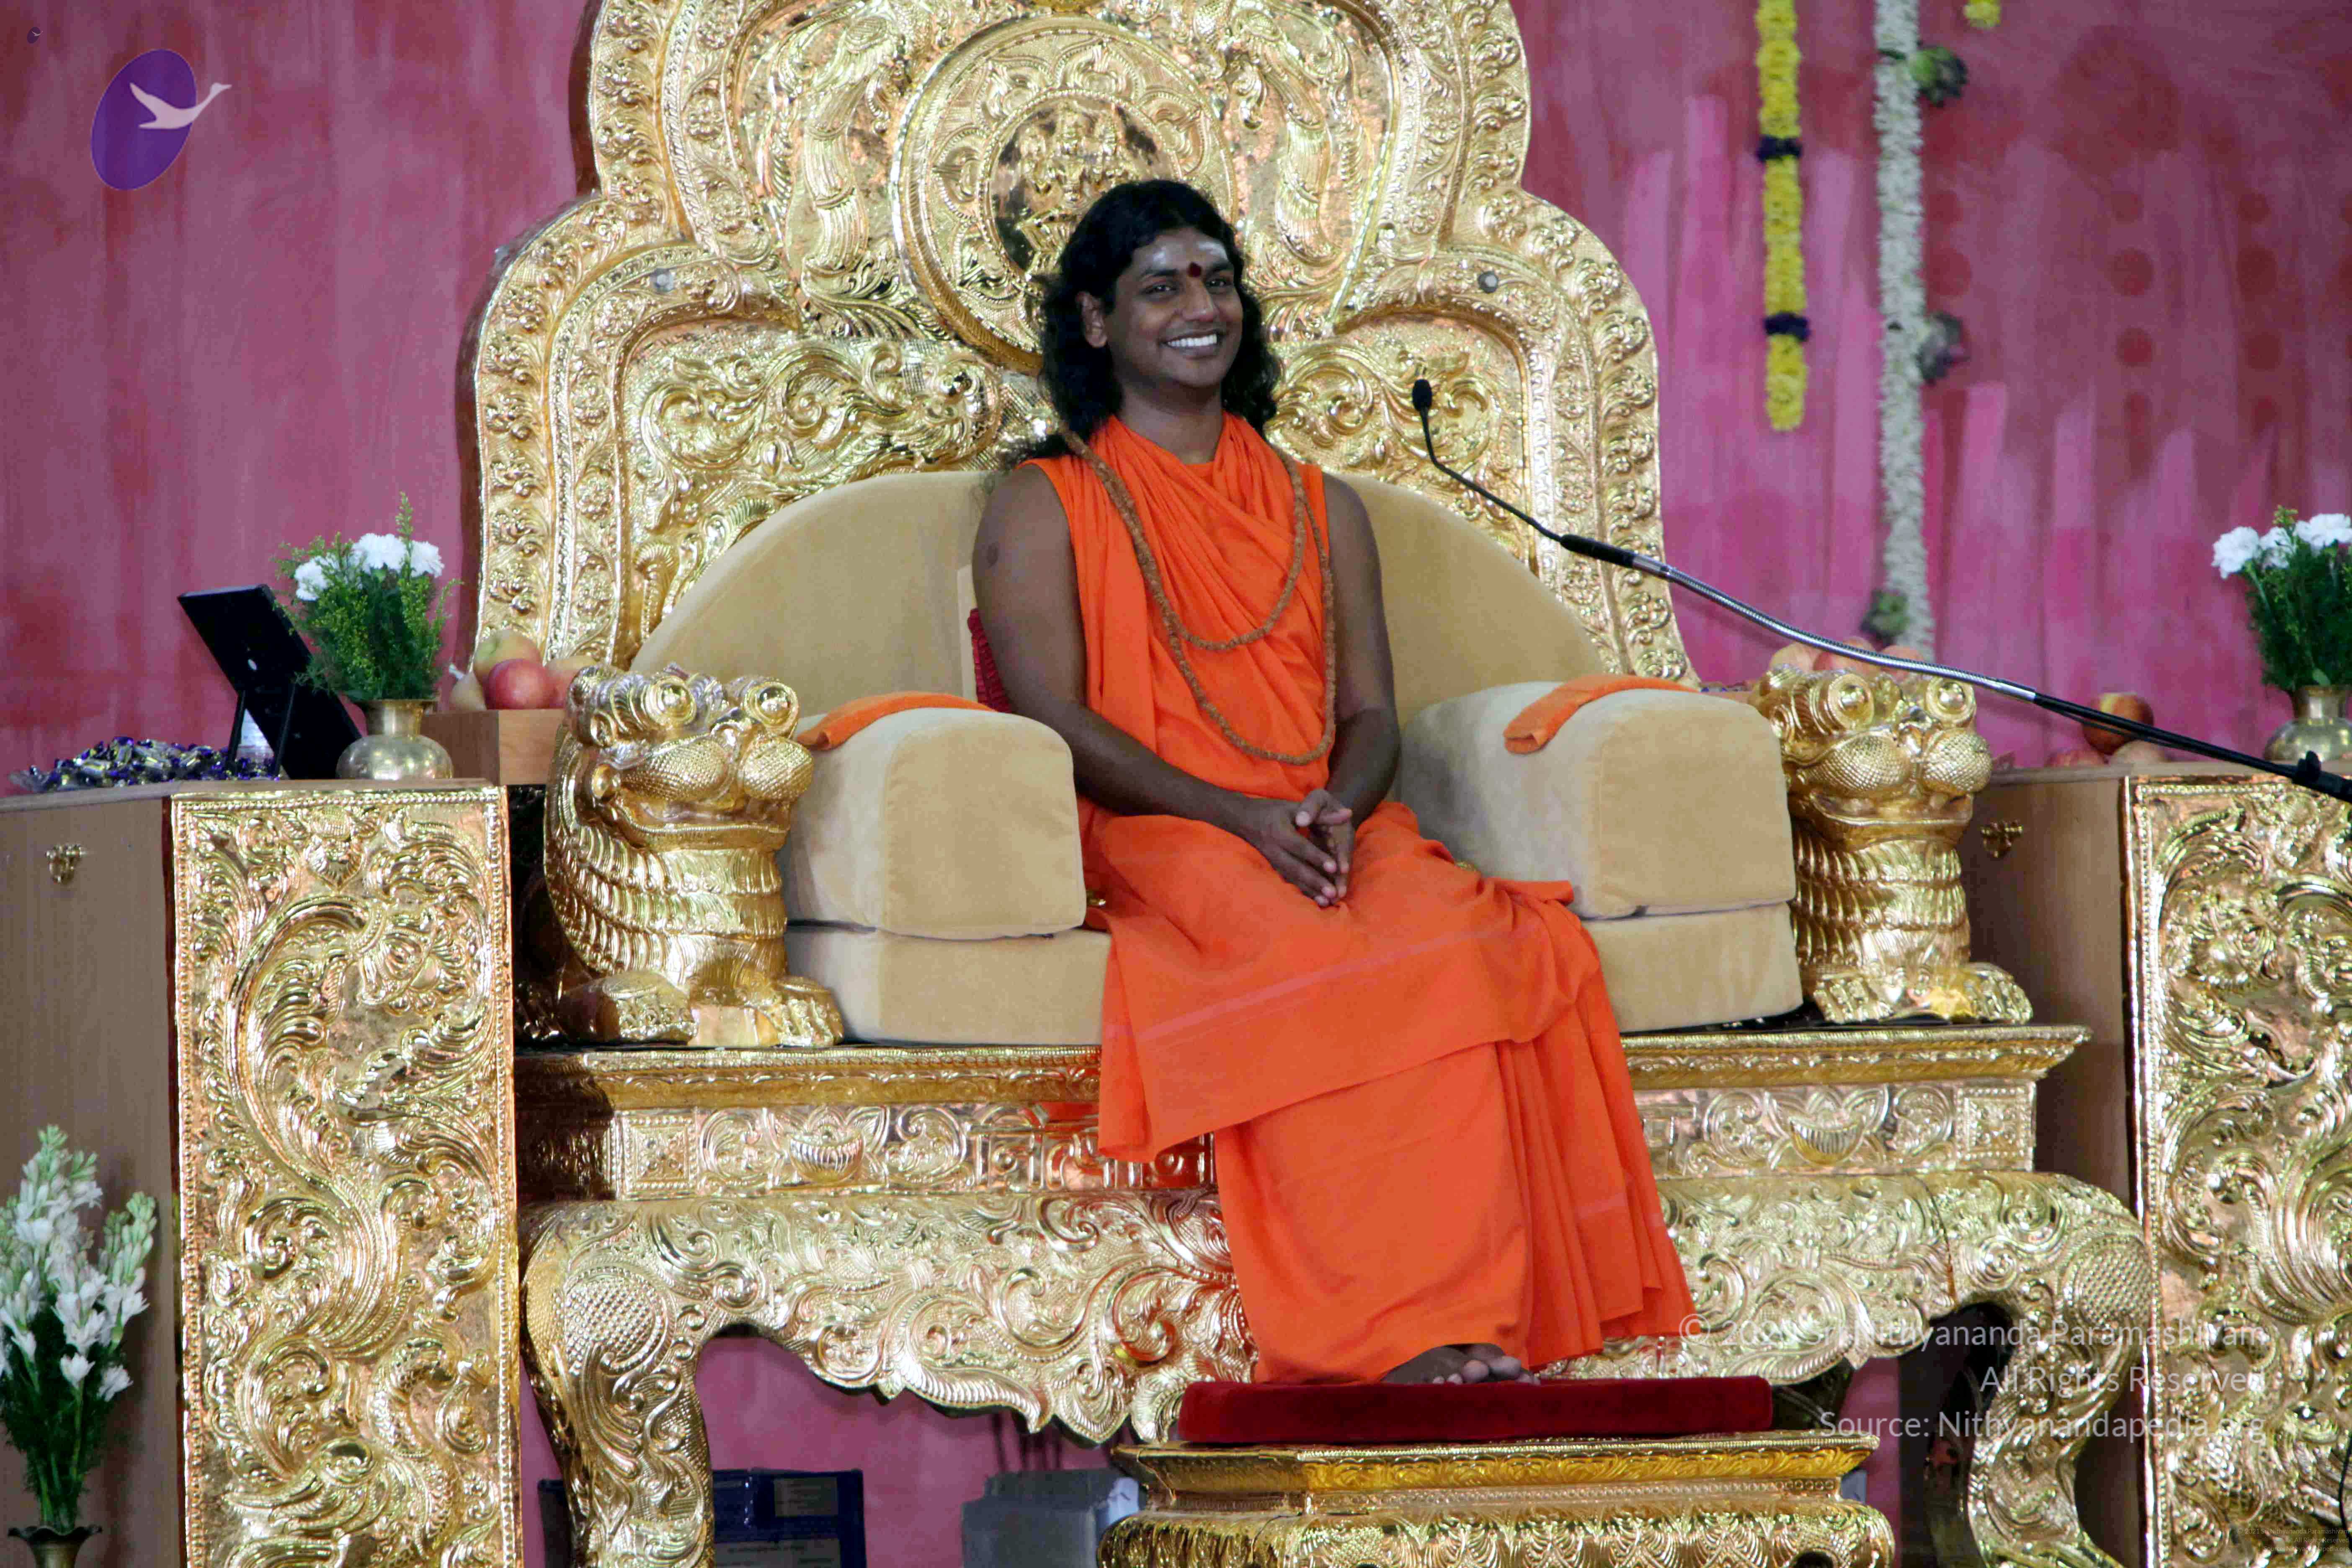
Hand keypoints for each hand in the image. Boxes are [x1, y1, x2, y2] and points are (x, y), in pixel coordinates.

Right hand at [1219, 793, 1343, 905]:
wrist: (1244, 819)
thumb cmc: (1274, 811)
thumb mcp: (1296, 807)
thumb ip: (1322, 814)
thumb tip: (1348, 814)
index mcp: (1279, 832)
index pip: (1300, 847)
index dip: (1317, 857)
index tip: (1333, 867)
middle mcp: (1274, 849)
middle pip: (1296, 868)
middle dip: (1315, 881)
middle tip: (1332, 892)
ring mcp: (1272, 861)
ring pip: (1292, 878)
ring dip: (1310, 891)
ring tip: (1327, 901)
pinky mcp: (1274, 868)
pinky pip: (1289, 882)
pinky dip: (1303, 892)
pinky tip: (1317, 901)